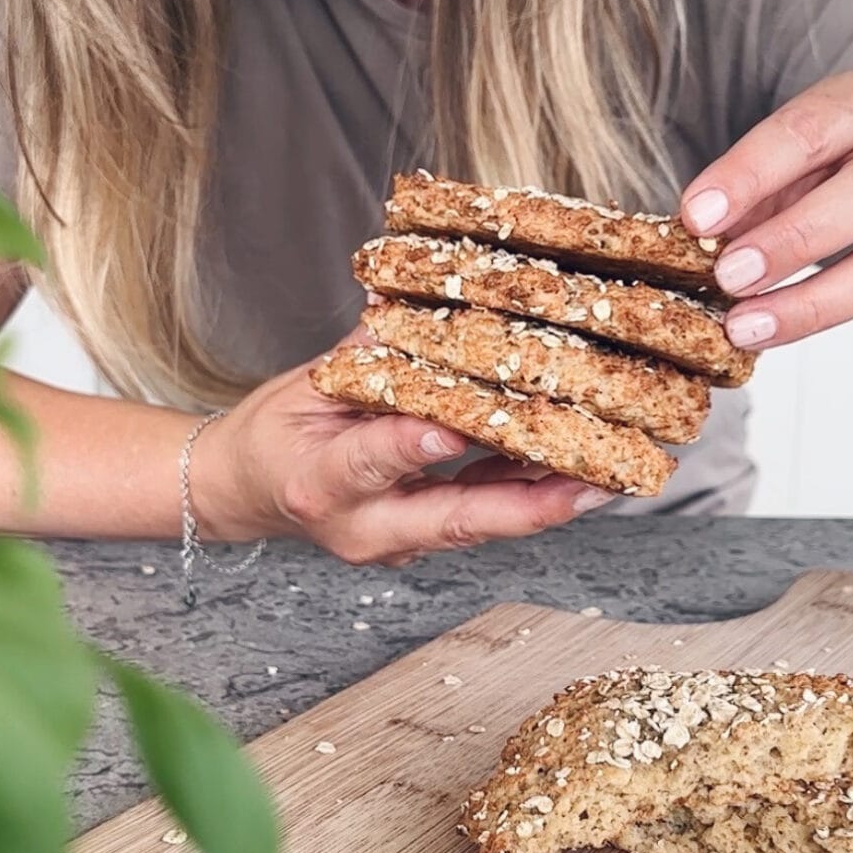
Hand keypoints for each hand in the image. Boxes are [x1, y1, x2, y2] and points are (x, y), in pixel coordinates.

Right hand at [189, 325, 614, 563]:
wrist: (245, 494)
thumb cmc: (270, 437)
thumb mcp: (301, 386)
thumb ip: (362, 356)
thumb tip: (416, 306)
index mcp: (320, 484)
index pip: (369, 464)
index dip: (411, 447)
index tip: (452, 428)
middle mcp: (362, 529)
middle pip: (451, 521)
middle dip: (527, 506)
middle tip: (590, 485)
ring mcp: (392, 546)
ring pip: (476, 526)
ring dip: (543, 502)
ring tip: (606, 478)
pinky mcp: (416, 544)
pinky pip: (477, 519)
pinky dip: (522, 495)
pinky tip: (569, 472)